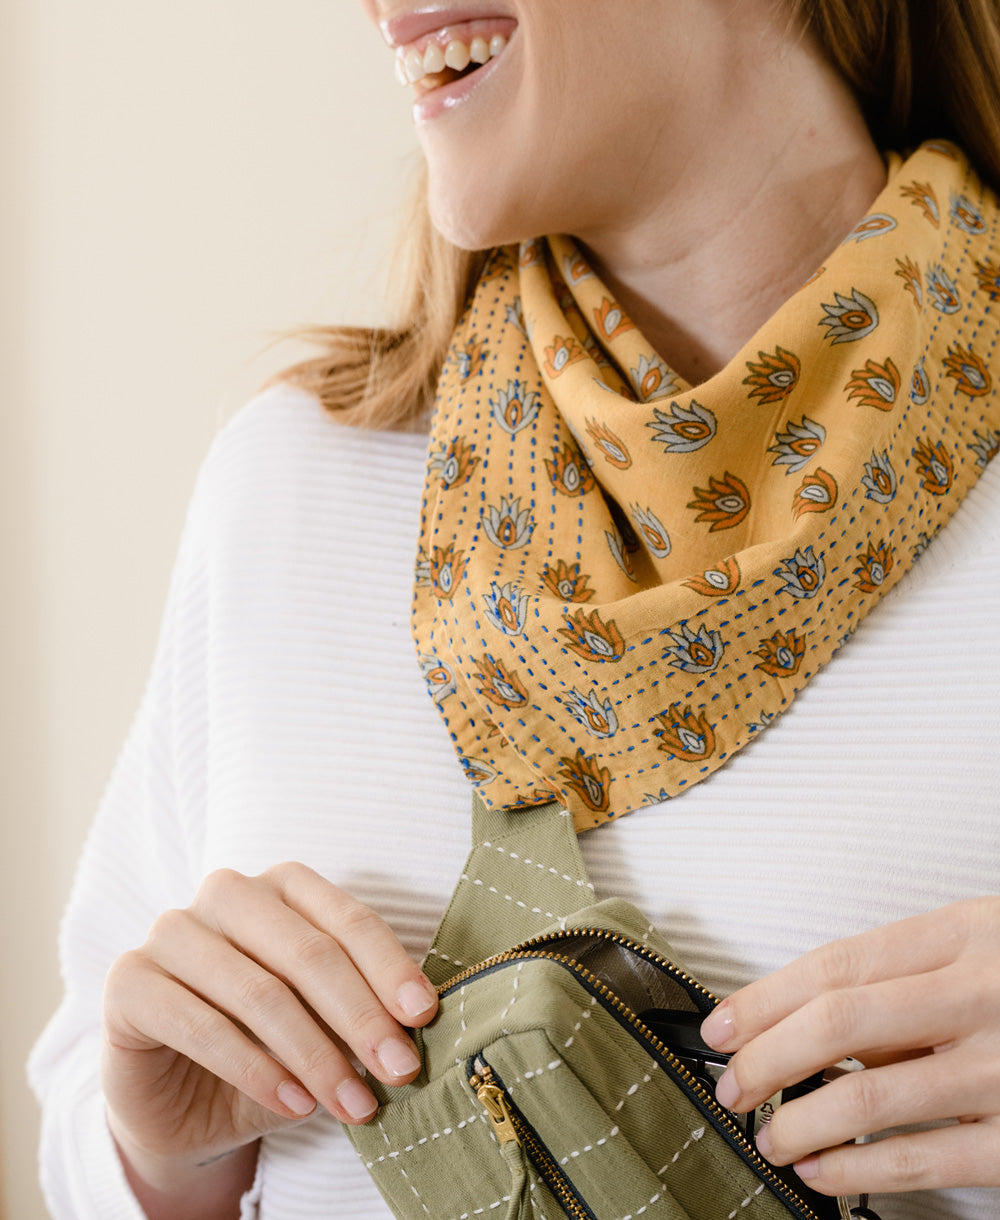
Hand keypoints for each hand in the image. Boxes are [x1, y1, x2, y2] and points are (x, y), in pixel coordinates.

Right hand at [102, 864, 437, 1183]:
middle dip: (361, 1017)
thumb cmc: (267, 1049)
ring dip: (316, 1055)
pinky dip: (256, 1069)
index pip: (348, 920)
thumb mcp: (324, 1028)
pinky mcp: (129, 981)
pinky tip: (296, 1105)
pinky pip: (202, 1025)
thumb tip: (415, 1025)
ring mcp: (172, 932)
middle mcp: (227, 894)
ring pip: (260, 990)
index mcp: (283, 887)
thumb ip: (361, 1012)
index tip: (424, 1016)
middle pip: (308, 952)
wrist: (181, 1103)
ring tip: (355, 1104)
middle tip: (400, 1071)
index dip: (390, 968)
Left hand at [699, 897, 999, 1196]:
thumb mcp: (983, 944)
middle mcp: (982, 995)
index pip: (835, 964)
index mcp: (964, 934)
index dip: (764, 997)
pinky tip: (824, 1170)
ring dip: (801, 1122)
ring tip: (770, 1134)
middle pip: (839, 1024)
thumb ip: (908, 980)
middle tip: (732, 1083)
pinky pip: (928, 1161)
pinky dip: (861, 1172)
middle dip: (765, 1057)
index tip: (721, 1025)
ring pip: (873, 1099)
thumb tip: (810, 1026)